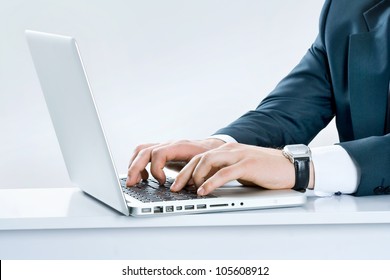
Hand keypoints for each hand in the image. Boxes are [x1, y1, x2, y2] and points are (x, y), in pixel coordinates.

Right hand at [126, 138, 224, 185]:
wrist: (213, 146)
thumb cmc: (210, 155)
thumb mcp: (205, 165)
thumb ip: (192, 175)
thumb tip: (179, 188)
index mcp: (179, 147)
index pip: (158, 153)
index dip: (156, 169)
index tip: (162, 182)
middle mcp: (169, 144)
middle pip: (144, 151)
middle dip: (134, 168)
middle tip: (132, 183)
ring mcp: (165, 146)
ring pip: (141, 150)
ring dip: (134, 165)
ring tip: (134, 180)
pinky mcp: (163, 151)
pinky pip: (145, 153)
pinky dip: (140, 164)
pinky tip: (145, 176)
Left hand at [170, 142, 296, 194]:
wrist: (289, 166)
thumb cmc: (265, 169)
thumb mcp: (240, 168)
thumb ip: (224, 171)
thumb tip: (206, 184)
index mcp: (227, 150)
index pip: (200, 157)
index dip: (185, 169)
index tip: (176, 182)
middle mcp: (230, 149)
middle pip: (199, 158)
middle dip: (184, 173)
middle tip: (175, 187)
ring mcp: (238, 155)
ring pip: (208, 161)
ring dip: (194, 176)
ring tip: (188, 189)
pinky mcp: (247, 164)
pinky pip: (224, 173)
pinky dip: (211, 182)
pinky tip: (204, 190)